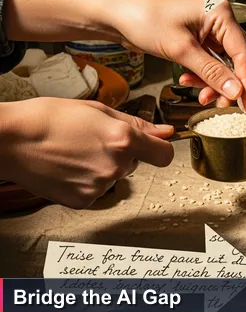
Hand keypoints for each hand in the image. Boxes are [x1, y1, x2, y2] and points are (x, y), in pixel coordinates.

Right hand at [0, 98, 174, 208]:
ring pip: (114, 176)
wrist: (9, 140)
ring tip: (74, 152)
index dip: (159, 149)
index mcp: (123, 140)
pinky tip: (68, 167)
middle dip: (122, 153)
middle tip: (92, 141)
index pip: (164, 155)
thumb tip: (164, 132)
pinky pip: (96, 190)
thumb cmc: (47, 119)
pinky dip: (86, 181)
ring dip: (102, 167)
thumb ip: (137, 123)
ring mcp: (99, 186)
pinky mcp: (83, 200)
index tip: (153, 145)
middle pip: (135, 164)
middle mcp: (115, 166)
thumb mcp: (98, 110)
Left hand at [108, 0, 245, 110]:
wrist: (116, 14)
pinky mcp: (200, 40)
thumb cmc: (144, 18)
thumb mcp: (180, 49)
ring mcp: (210, 30)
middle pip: (240, 58)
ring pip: (226, 64)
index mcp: (220, 13)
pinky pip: (212, 63)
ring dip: (216, 83)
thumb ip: (211, 72)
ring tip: (200, 96)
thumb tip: (236, 91)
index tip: (244, 104)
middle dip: (232, 83)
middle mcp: (220, 20)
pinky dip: (204, 77)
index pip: (244, 51)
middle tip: (224, 104)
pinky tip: (189, 82)